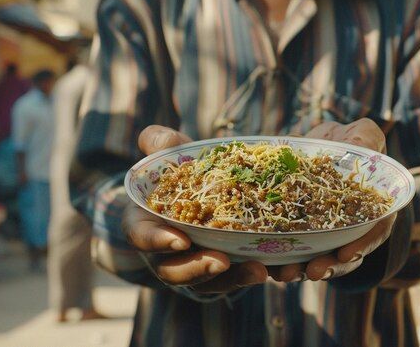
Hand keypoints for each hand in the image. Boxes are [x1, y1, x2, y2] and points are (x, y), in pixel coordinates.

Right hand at [125, 125, 267, 292]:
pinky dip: (255, 274)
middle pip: (173, 270)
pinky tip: (279, 268)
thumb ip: (162, 144)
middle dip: (196, 268)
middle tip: (221, 262)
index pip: (141, 236)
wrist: (200, 192)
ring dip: (233, 279)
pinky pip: (236, 279)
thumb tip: (155, 137)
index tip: (179, 240)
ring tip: (258, 270)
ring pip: (208, 282)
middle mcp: (165, 253)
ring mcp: (194, 265)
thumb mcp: (170, 157)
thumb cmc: (179, 175)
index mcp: (146, 223)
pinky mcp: (222, 271)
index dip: (156, 240)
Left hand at [270, 118, 394, 281]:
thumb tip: (358, 144)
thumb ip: (364, 139)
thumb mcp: (361, 135)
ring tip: (285, 274)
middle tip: (313, 271)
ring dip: (301, 270)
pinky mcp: (300, 233)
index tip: (346, 254)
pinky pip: (292, 251)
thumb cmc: (348, 142)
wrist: (319, 147)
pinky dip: (281, 260)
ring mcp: (325, 234)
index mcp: (373, 209)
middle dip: (329, 266)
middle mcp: (351, 228)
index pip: (374, 232)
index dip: (362, 246)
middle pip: (345, 255)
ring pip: (317, 259)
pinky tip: (266, 264)